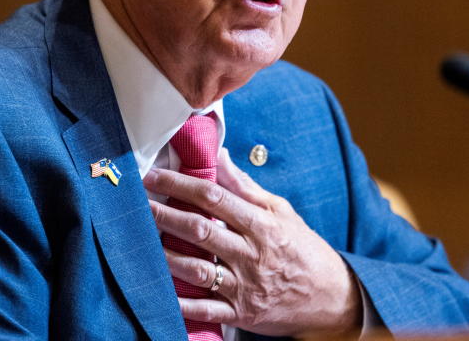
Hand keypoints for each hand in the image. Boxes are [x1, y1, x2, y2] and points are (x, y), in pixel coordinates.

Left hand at [143, 149, 361, 336]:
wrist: (331, 298)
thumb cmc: (303, 248)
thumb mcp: (280, 211)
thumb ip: (245, 186)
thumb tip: (219, 155)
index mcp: (262, 224)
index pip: (214, 198)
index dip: (180, 184)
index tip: (153, 176)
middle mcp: (252, 254)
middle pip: (200, 230)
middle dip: (165, 215)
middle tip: (137, 205)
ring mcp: (246, 286)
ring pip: (198, 269)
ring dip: (166, 255)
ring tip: (141, 243)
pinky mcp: (242, 313)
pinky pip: (206, 310)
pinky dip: (182, 305)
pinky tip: (159, 293)